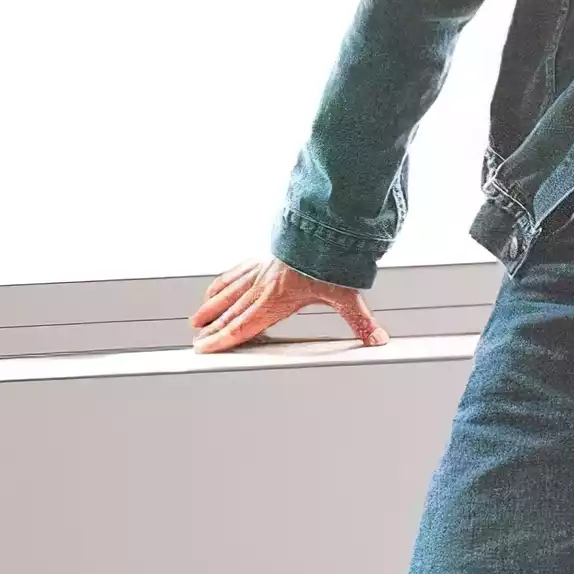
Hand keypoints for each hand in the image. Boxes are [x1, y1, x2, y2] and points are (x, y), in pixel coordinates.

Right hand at [189, 257, 389, 353]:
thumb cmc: (328, 259)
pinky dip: (224, 281)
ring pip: (229, 291)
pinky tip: (218, 286)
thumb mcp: (346, 294)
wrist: (321, 225)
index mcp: (275, 301)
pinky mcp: (263, 257)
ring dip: (212, 306)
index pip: (243, 326)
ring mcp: (260, 270)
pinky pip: (237, 271)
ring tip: (198, 318)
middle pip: (230, 311)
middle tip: (197, 339)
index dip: (222, 340)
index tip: (205, 348)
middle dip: (212, 327)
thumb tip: (376, 338)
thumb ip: (359, 320)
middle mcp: (262, 287)